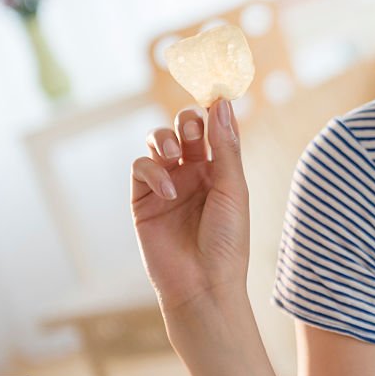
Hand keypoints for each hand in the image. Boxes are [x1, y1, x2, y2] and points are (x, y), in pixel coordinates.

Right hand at [130, 99, 249, 313]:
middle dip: (187, 120)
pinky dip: (152, 170)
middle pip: (185, 127)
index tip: (214, 90)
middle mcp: (195, 172)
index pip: (215, 127)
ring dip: (165, 138)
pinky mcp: (143, 199)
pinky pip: (141, 167)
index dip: (214, 108)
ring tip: (177, 154)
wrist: (203, 285)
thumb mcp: (233, 189)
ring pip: (158, 141)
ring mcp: (168, 184)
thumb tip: (222, 104)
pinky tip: (168, 189)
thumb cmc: (227, 240)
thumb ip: (225, 146)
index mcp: (222, 168)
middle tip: (193, 128)